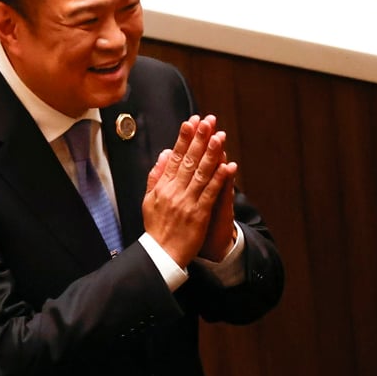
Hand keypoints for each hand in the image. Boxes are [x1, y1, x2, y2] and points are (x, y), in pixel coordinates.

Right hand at [142, 115, 236, 266]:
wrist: (161, 254)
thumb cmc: (157, 228)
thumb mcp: (149, 199)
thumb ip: (156, 175)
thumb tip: (163, 153)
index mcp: (162, 186)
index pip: (175, 156)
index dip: (184, 138)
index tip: (192, 121)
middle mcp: (174, 191)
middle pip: (188, 160)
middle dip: (199, 138)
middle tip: (208, 120)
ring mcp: (187, 202)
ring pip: (200, 173)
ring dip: (211, 153)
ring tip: (220, 136)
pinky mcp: (199, 214)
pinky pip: (210, 193)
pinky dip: (219, 179)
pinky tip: (227, 166)